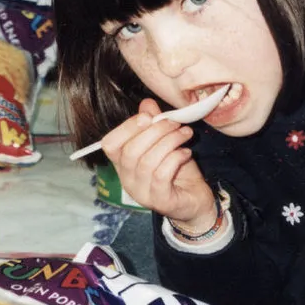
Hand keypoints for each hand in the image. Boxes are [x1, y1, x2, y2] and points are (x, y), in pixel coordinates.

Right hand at [101, 98, 214, 229]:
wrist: (195, 201)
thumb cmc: (177, 172)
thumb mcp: (165, 143)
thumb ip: (153, 124)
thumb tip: (146, 103)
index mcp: (123, 164)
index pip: (110, 145)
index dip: (126, 127)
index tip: (149, 116)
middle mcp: (127, 180)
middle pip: (130, 151)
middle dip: (155, 131)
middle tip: (175, 123)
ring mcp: (142, 193)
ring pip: (147, 162)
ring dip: (169, 142)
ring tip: (185, 134)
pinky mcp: (160, 201)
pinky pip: (161, 175)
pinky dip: (175, 159)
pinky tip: (186, 152)